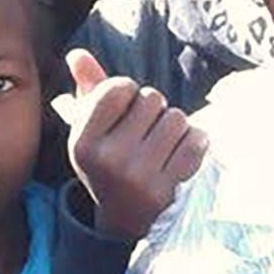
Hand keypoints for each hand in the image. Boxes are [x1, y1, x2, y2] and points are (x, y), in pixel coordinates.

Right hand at [66, 49, 206, 241]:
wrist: (124, 220)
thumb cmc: (109, 163)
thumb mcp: (91, 131)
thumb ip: (88, 90)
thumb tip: (77, 53)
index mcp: (82, 141)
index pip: (119, 87)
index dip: (129, 91)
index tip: (126, 109)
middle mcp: (108, 159)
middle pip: (152, 99)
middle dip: (154, 109)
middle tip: (146, 131)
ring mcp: (138, 176)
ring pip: (177, 118)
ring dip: (176, 126)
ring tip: (163, 143)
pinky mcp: (167, 190)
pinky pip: (196, 141)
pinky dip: (196, 142)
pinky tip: (182, 153)